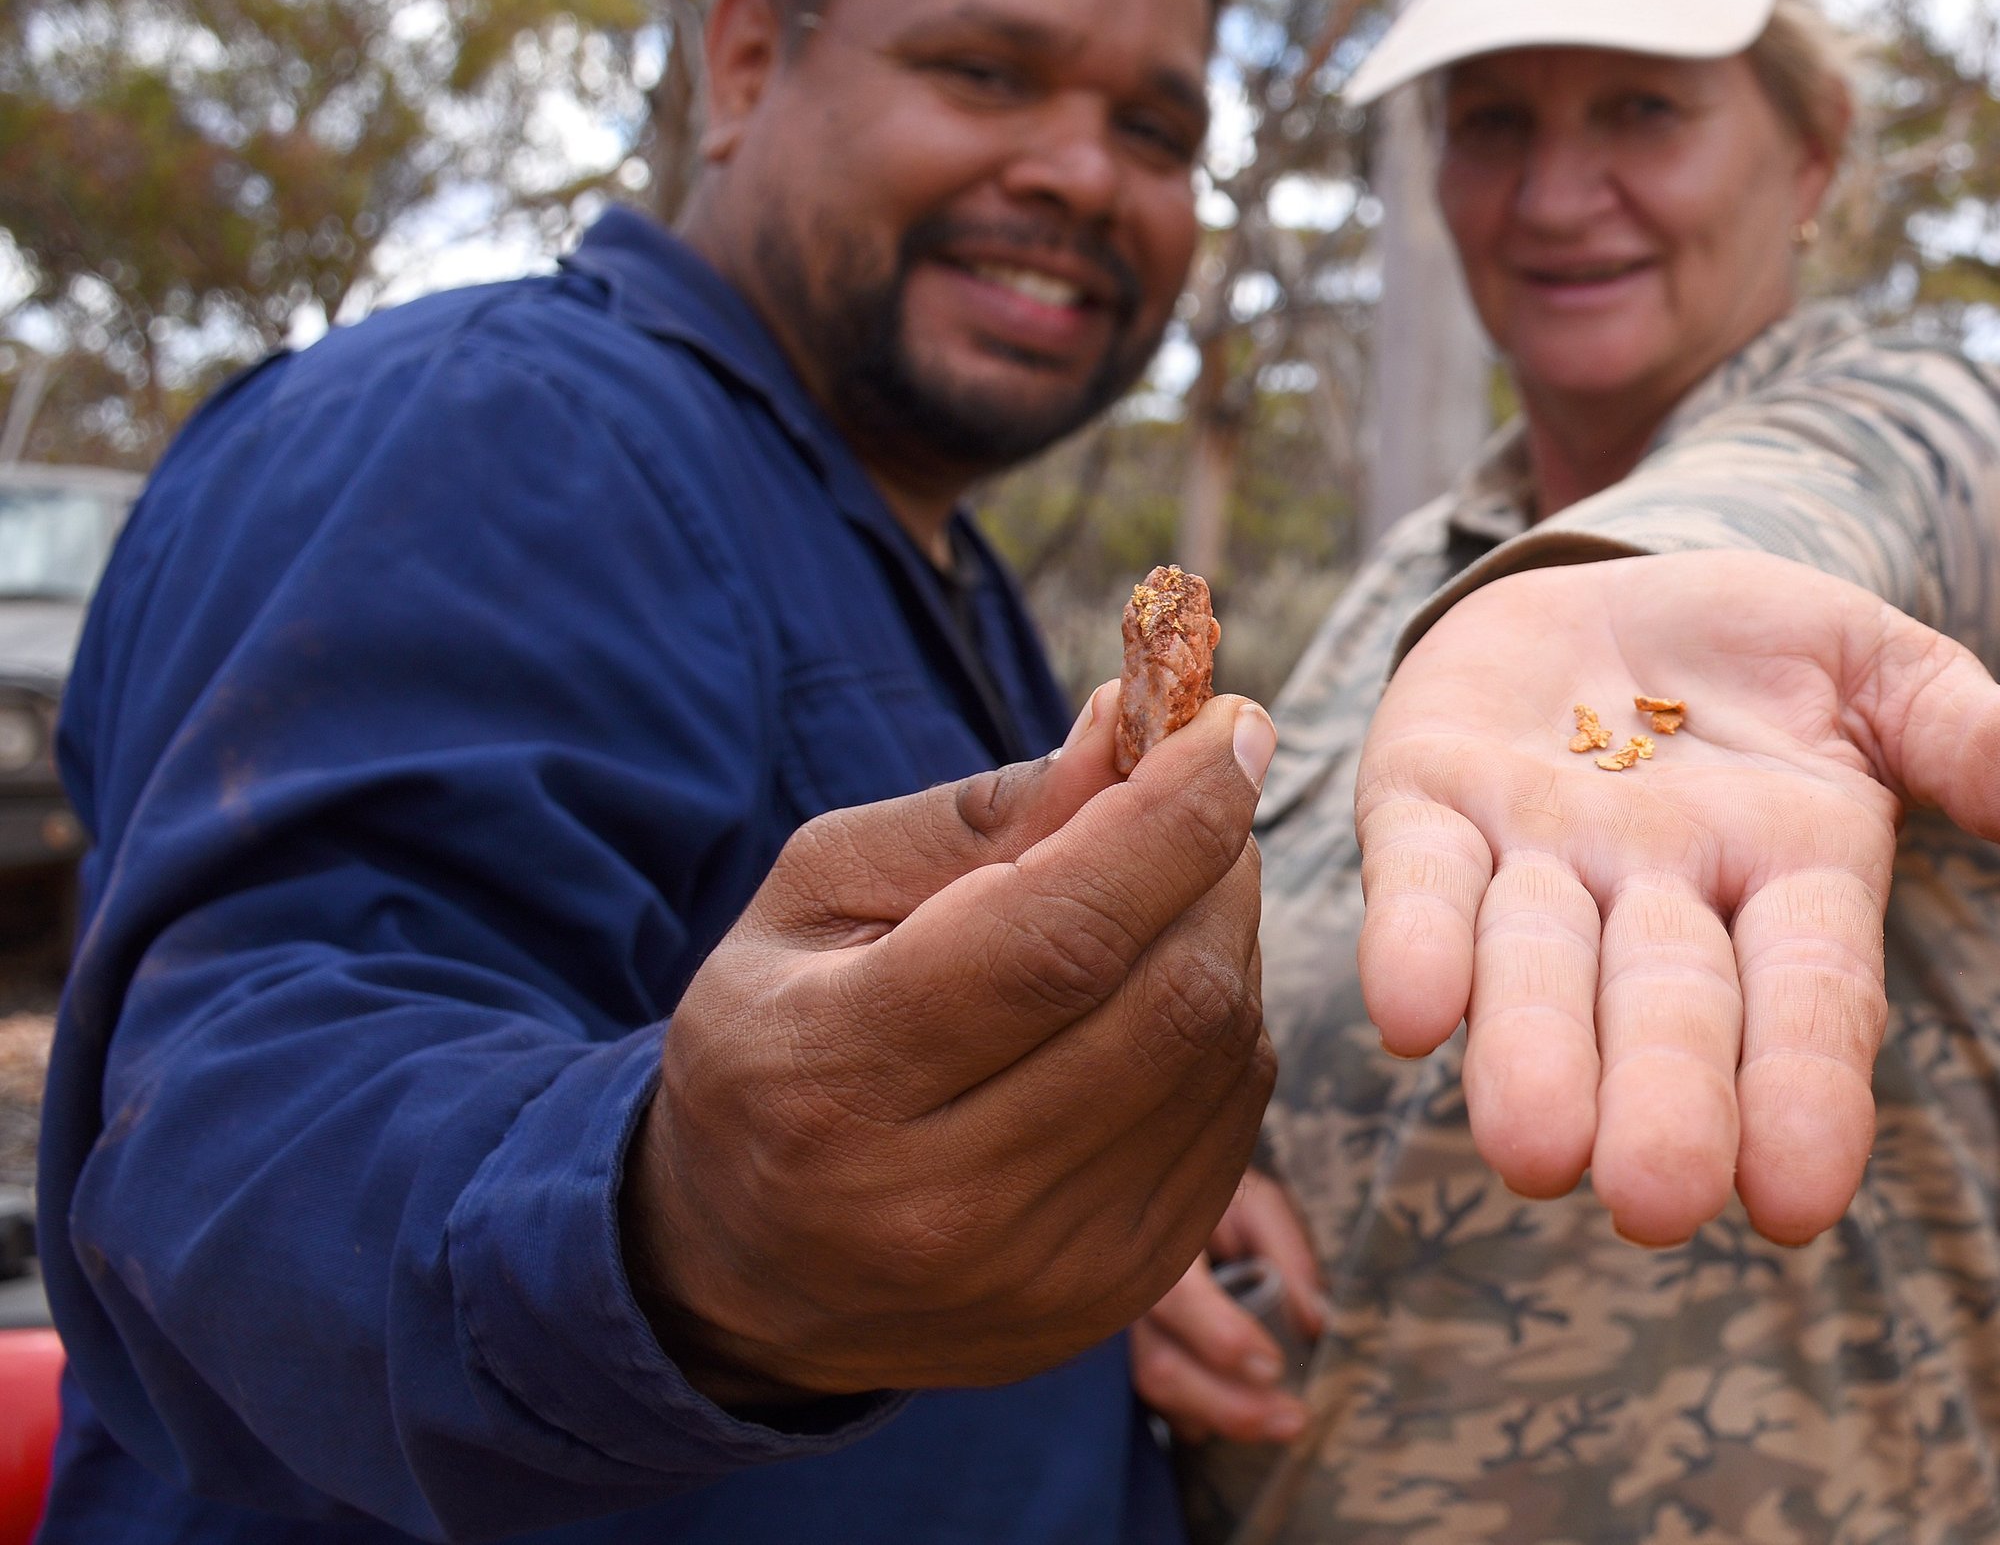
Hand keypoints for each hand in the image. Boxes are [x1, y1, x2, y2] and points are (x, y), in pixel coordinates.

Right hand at [626, 688, 1277, 1402]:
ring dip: (1227, 940)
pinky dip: (1227, 1029)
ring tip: (1172, 892)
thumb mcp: (820, 898)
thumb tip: (1121, 730)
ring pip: (1218, 1055)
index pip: (1059, 938)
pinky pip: (1232, 1123)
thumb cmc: (783, 1041)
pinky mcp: (1115, 1293)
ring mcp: (1043, 1267)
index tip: (1232, 726)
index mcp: (839, 1078)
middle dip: (1216, 866)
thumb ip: (976, 818)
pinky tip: (1167, 993)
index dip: (1172, 821)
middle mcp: (942, 1198)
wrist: (748, 1271)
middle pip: (1167, 997)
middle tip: (1202, 795)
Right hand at [1128, 1169, 1326, 1442]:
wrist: (1150, 1193)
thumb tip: (1313, 1323)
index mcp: (1154, 1239)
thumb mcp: (1254, 1201)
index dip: (1223, 1339)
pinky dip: (1195, 1415)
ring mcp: (1113, 1328)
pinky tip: (1234, 1418)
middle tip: (1293, 1422)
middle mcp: (1122, 1290)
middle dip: (1230, 1406)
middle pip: (1159, 1366)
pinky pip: (1149, 1400)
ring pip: (1152, 1392)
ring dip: (1217, 1417)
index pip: (1177, 1297)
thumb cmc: (1207, 1194)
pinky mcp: (1120, 1355)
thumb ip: (1287, 1253)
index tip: (1273, 1367)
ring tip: (1278, 1422)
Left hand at [1354, 550, 1999, 1248]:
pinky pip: (1419, 881)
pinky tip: (1408, 1012)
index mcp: (1792, 880)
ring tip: (1531, 1151)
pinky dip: (1414, 940)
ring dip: (1531, 1054)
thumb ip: (1980, 741)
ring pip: (1535, 968)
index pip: (1809, 998)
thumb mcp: (1883, 672)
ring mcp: (1540, 859)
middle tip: (1653, 1200)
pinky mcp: (1426, 805)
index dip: (1805, 1091)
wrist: (1603, 587)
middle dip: (1663, 1101)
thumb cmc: (1762, 656)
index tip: (1799, 1196)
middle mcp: (1663, 898)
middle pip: (1666, 1010)